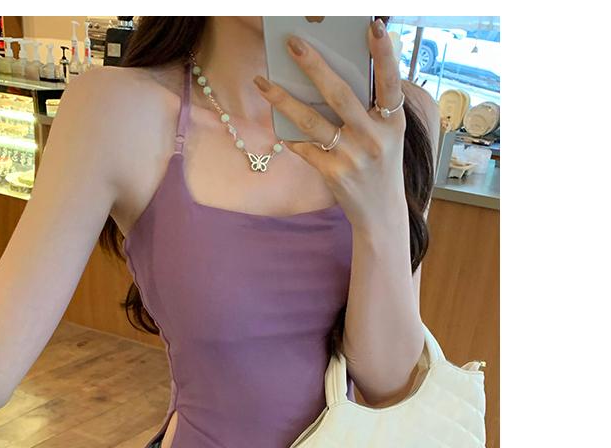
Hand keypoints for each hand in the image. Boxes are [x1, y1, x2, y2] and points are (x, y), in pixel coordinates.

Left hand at [253, 18, 407, 233]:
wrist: (381, 212)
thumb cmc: (382, 165)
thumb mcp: (389, 136)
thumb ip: (372, 109)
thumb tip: (334, 77)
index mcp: (393, 122)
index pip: (390, 83)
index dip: (384, 55)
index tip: (374, 26)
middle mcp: (374, 137)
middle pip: (339, 95)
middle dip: (314, 66)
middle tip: (293, 44)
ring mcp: (352, 156)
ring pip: (312, 121)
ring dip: (284, 99)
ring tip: (263, 82)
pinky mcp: (333, 173)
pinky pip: (304, 147)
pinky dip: (288, 133)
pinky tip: (274, 118)